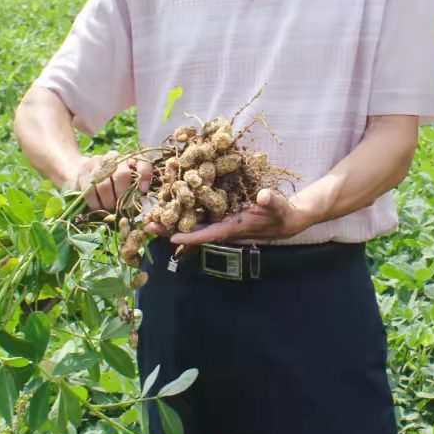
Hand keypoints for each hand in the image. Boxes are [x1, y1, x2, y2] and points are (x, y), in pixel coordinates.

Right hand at [69, 153, 152, 211]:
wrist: (79, 172)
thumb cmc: (108, 184)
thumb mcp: (124, 186)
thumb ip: (132, 192)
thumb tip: (137, 207)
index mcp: (129, 160)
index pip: (142, 162)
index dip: (145, 174)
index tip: (143, 190)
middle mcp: (114, 157)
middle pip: (123, 175)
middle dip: (122, 196)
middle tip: (121, 208)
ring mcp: (97, 162)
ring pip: (105, 186)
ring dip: (108, 203)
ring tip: (109, 210)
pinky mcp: (83, 172)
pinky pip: (90, 192)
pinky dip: (95, 204)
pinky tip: (97, 208)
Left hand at [145, 189, 309, 245]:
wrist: (286, 216)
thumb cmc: (283, 213)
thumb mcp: (280, 207)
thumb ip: (271, 202)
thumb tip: (262, 196)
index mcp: (234, 227)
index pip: (208, 234)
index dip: (190, 236)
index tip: (170, 237)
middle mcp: (223, 226)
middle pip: (193, 230)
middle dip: (170, 229)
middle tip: (147, 225)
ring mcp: (221, 220)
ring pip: (193, 221)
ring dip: (173, 218)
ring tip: (151, 214)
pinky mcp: (221, 212)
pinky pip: (199, 212)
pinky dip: (185, 207)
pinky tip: (170, 200)